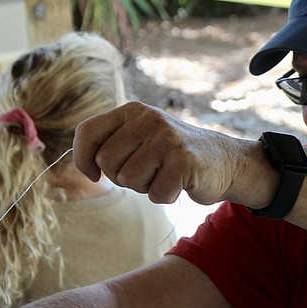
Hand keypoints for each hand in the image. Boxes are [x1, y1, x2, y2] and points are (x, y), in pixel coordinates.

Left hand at [73, 101, 249, 204]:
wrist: (224, 161)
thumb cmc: (173, 155)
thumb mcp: (141, 138)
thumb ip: (111, 143)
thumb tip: (84, 165)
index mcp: (133, 111)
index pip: (87, 132)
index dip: (82, 159)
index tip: (93, 173)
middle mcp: (148, 120)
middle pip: (107, 162)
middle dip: (122, 177)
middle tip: (148, 171)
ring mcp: (167, 139)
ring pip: (129, 180)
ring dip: (145, 187)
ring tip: (164, 175)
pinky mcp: (183, 161)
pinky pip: (156, 194)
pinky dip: (166, 196)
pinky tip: (180, 183)